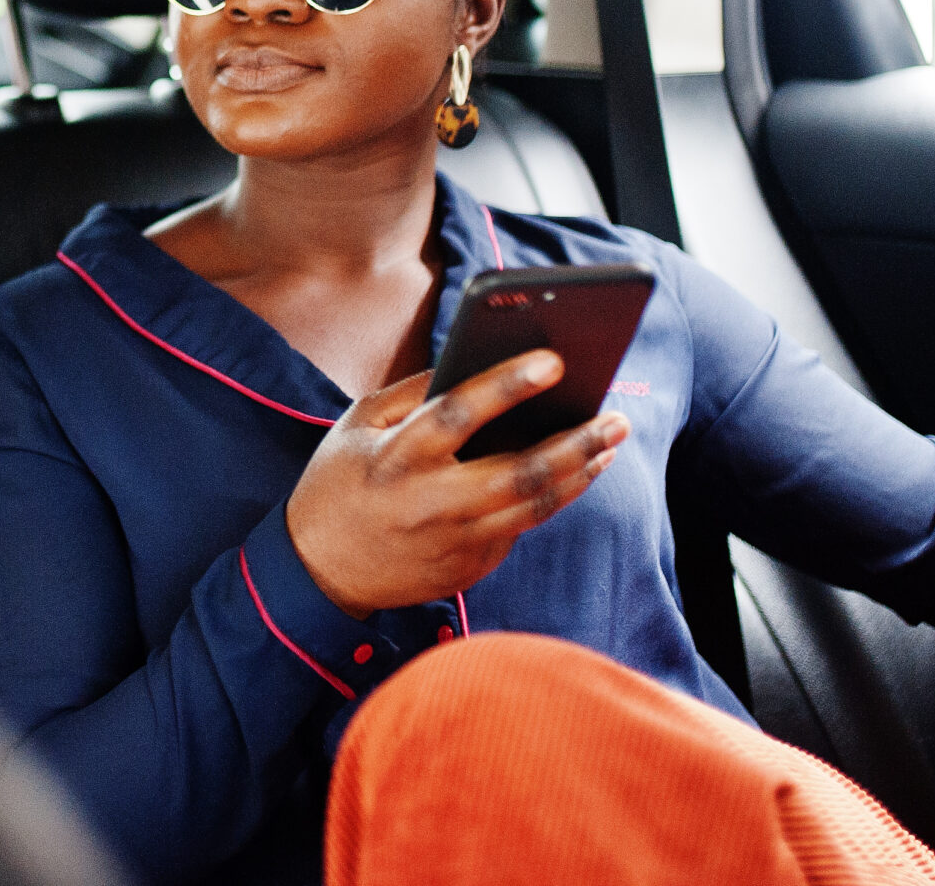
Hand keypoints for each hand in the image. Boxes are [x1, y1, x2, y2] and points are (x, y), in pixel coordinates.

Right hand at [284, 351, 630, 617]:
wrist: (320, 573)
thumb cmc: (338, 484)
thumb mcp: (356, 425)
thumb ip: (411, 395)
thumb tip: (471, 364)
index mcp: (398, 457)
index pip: (458, 414)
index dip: (507, 385)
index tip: (553, 360)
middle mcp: (432, 502)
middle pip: (519, 472)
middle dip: (575, 443)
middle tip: (614, 416)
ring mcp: (455, 541)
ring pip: (535, 506)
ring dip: (580, 472)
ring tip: (609, 441)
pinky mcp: (470, 567)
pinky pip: (520, 527)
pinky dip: (552, 497)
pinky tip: (577, 471)